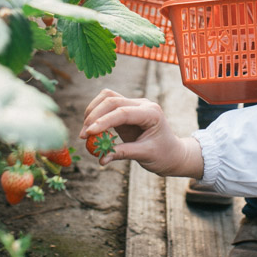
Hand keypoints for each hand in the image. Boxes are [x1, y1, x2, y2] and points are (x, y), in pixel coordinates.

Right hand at [80, 89, 203, 177]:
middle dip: (94, 116)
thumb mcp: (145, 155)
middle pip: (112, 100)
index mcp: (151, 113)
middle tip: (83, 136)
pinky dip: (97, 114)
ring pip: (107, 98)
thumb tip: (101, 158)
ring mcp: (134, 105)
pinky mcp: (126, 110)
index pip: (123, 112)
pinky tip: (92, 129)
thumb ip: (123, 153)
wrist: (172, 153)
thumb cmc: (163, 154)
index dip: (103, 121)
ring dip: (93, 112)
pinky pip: (107, 106)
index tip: (88, 133)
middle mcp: (142, 104)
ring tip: (86, 131)